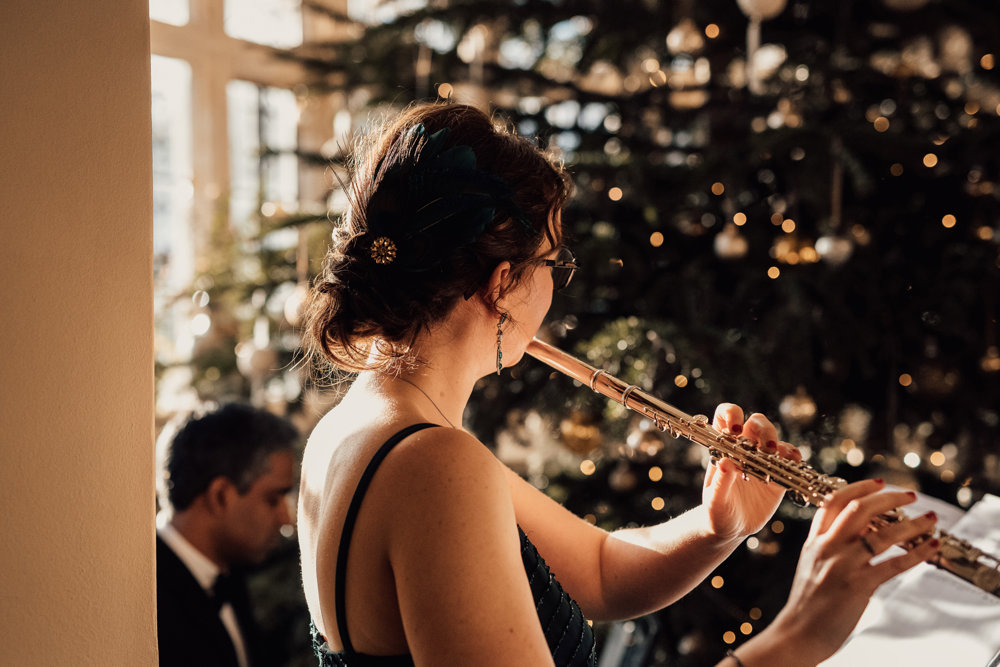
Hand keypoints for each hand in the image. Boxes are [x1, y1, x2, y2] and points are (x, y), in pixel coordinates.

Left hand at [703, 404, 799, 539]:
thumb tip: (725, 463)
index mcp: (723, 448)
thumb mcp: (715, 501)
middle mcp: (743, 448)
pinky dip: (792, 455)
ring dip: (777, 442)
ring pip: (773, 437)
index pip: (725, 416)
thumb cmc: (717, 512)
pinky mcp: (777, 473)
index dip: (731, 414)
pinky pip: (788, 457)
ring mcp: (762, 459)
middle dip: (763, 429)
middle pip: (755, 423)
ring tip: (776, 456)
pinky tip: (793, 461)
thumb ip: (720, 483)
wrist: (732, 528)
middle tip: (765, 447)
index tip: (735, 430)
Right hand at [763, 479, 939, 664]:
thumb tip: (860, 532)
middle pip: (860, 509)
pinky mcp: (857, 586)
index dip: (860, 487)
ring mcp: (842, 565)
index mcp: (814, 541)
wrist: (797, 634)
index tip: (881, 482)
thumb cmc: (807, 603)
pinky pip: (893, 565)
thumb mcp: (811, 565)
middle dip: (890, 498)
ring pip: (882, 534)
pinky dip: (916, 554)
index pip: (835, 501)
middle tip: (911, 496)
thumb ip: (829, 545)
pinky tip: (930, 547)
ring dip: (912, 524)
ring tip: (930, 519)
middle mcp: (828, 547)